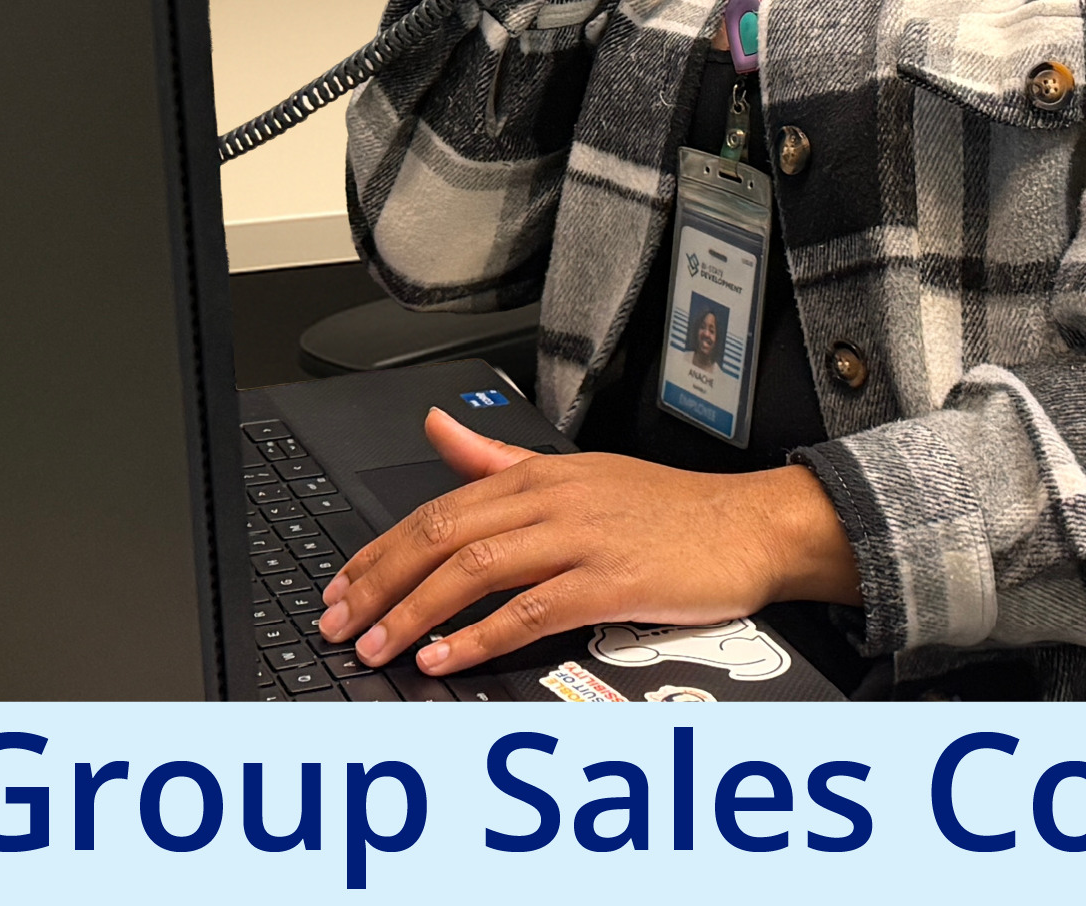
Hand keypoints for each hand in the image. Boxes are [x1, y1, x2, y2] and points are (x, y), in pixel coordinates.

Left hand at [313, 408, 861, 677]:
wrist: (747, 525)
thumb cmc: (665, 509)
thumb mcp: (577, 471)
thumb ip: (499, 457)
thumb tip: (438, 427)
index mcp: (539, 473)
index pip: (438, 506)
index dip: (380, 551)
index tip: (340, 588)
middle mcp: (553, 498)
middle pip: (444, 535)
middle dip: (381, 582)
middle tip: (339, 624)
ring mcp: (582, 537)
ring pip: (477, 571)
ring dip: (416, 614)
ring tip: (378, 647)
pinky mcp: (611, 579)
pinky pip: (532, 609)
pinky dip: (481, 636)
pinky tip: (447, 658)